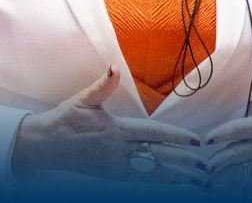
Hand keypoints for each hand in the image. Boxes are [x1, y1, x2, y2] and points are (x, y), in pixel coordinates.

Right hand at [11, 64, 207, 185]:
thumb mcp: (82, 100)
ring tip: (199, 180)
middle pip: (158, 157)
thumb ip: (103, 85)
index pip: (153, 134)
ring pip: (152, 172)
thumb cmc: (64, 120)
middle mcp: (118, 151)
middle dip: (184, 162)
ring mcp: (115, 165)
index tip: (196, 141)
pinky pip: (140, 180)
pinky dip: (160, 181)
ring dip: (177, 176)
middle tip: (207, 166)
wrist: (44, 146)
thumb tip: (114, 68)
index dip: (176, 138)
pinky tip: (175, 183)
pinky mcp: (111, 175)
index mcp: (115, 130)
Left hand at [203, 61, 251, 190]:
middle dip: (219, 161)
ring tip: (201, 181)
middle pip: (236, 155)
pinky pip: (240, 181)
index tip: (208, 139)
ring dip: (220, 177)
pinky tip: (209, 189)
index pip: (240, 131)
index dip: (224, 135)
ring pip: (237, 172)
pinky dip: (226, 185)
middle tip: (202, 166)